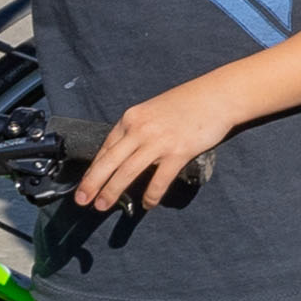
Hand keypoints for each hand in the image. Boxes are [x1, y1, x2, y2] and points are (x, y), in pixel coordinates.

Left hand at [73, 92, 240, 212]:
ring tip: (102, 206)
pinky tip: (147, 203)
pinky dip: (151, 194)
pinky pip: (159, 179)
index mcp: (132, 118)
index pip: (105, 147)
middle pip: (109, 161)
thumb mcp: (154, 111)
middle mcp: (141, 129)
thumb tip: (127, 154)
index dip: (93, 169)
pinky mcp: (178, 151)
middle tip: (81, 200)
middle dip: (92, 183)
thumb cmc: (189, 102)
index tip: (85, 184)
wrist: (219, 95)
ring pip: (127, 172)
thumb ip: (139, 130)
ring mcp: (159, 141)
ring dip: (112, 191)